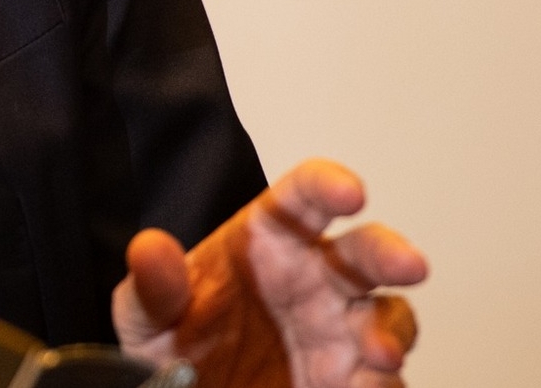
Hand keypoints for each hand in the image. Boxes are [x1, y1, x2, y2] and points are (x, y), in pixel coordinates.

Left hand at [113, 159, 426, 386]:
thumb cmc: (172, 342)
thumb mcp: (146, 315)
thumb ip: (153, 284)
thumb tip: (150, 248)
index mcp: (267, 241)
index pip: (304, 197)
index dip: (328, 186)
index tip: (348, 192)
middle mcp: (313, 278)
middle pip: (366, 252)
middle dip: (392, 253)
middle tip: (408, 264)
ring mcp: (337, 331)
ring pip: (389, 317)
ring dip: (392, 332)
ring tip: (378, 354)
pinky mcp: (348, 380)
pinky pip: (383, 379)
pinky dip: (383, 383)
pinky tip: (364, 387)